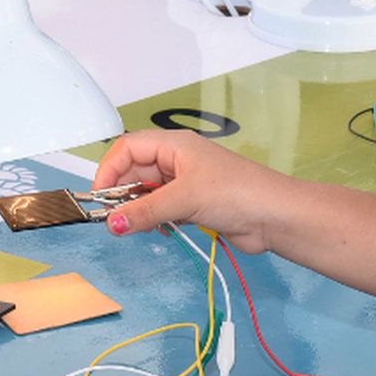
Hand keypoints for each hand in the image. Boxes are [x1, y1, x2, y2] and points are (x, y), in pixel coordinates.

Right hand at [91, 129, 286, 253]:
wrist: (274, 216)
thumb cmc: (238, 193)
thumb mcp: (184, 200)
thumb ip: (145, 212)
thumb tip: (112, 223)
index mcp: (174, 145)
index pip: (127, 148)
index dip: (109, 170)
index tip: (100, 197)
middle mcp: (178, 160)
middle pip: (134, 172)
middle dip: (123, 194)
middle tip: (117, 219)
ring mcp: (186, 182)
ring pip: (147, 193)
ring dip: (140, 210)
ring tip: (143, 225)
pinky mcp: (194, 204)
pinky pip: (162, 209)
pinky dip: (156, 220)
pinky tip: (163, 230)